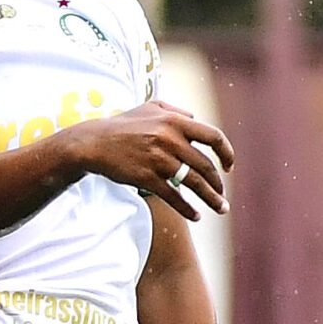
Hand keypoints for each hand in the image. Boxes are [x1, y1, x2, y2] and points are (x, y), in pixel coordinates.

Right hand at [69, 103, 233, 220]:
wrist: (93, 143)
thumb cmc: (122, 125)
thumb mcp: (150, 107)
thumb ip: (175, 110)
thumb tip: (195, 118)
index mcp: (175, 122)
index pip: (214, 137)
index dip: (227, 153)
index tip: (229, 167)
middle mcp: (170, 140)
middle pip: (205, 166)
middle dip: (218, 185)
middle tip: (223, 197)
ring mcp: (158, 160)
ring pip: (194, 183)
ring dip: (211, 199)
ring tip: (220, 209)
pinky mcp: (146, 178)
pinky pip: (173, 196)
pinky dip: (187, 209)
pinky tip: (195, 216)